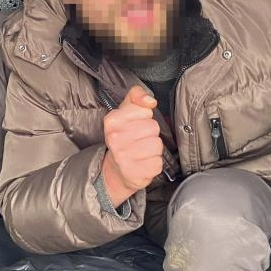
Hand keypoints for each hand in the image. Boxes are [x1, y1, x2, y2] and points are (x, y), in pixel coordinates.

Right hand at [101, 85, 162, 205]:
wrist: (115, 170)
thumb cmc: (123, 136)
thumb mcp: (125, 111)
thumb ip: (136, 96)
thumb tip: (150, 100)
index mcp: (112, 121)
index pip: (145, 110)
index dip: (144, 116)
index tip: (135, 123)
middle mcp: (115, 139)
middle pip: (153, 127)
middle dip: (150, 132)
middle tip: (139, 139)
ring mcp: (124, 158)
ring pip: (157, 144)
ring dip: (153, 148)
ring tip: (141, 151)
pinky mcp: (136, 174)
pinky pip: (158, 162)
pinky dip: (153, 162)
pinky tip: (143, 162)